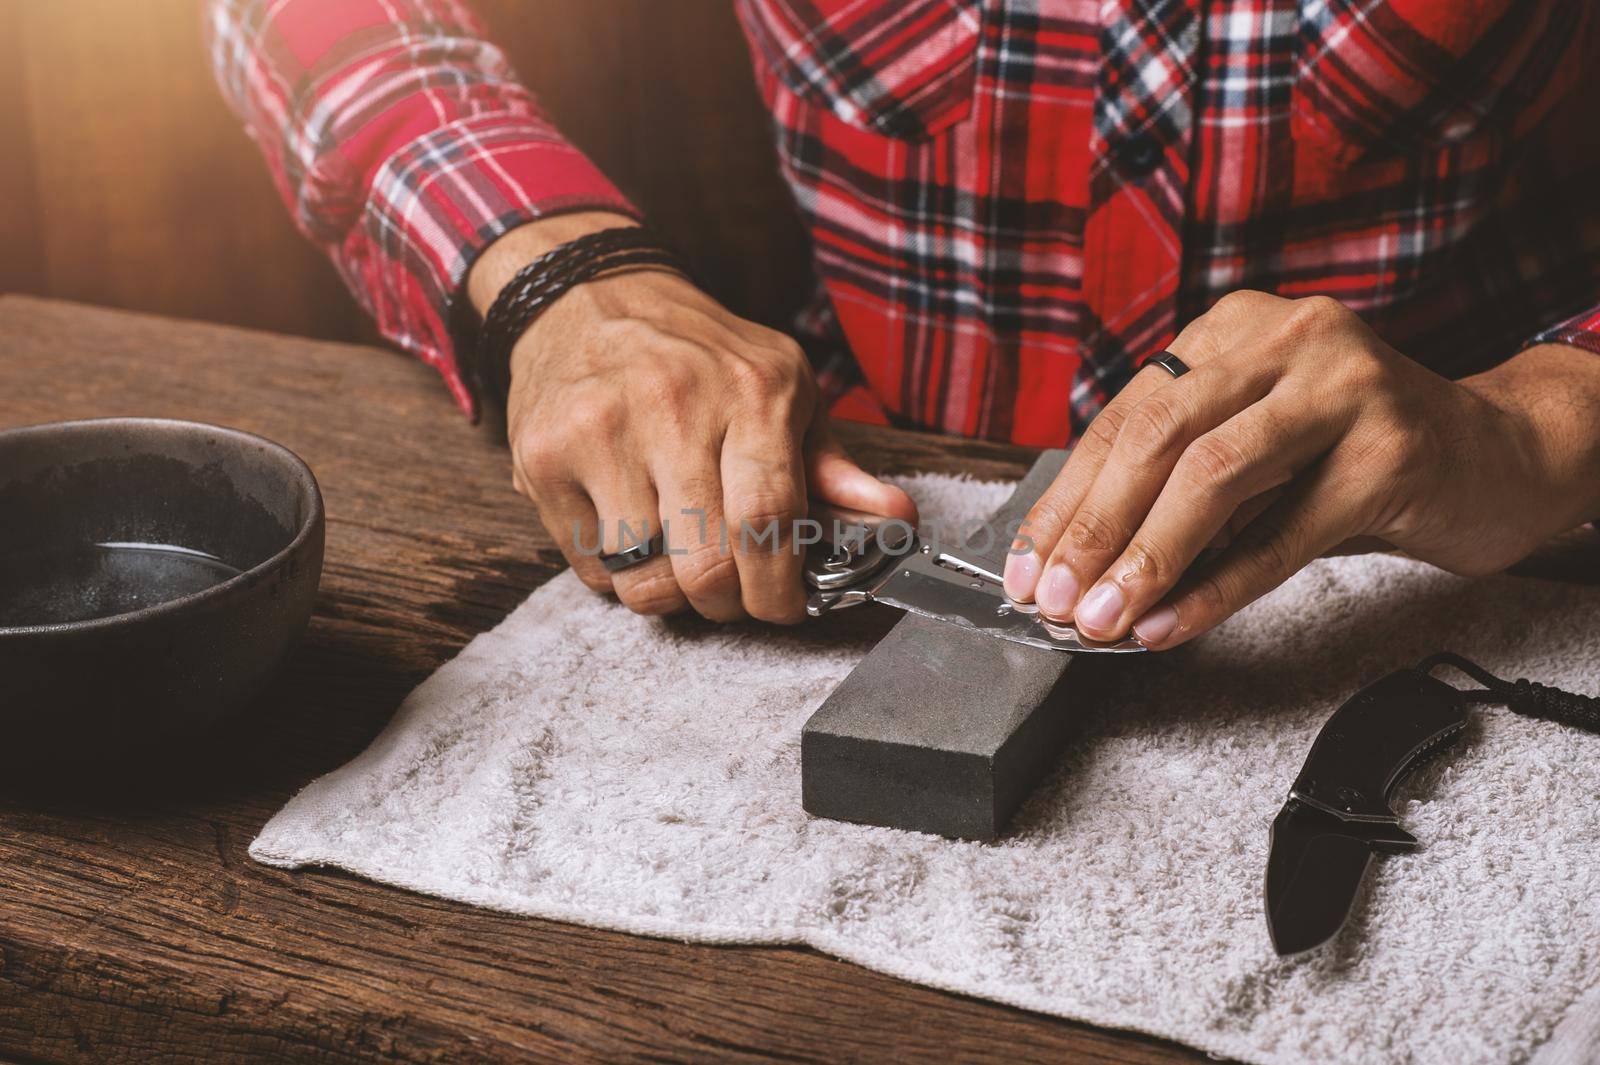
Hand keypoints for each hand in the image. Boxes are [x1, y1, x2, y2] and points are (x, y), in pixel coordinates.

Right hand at [475, 214, 916, 621]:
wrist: (588, 296)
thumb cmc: (698, 355)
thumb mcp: (781, 389)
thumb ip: (833, 466)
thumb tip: (894, 518)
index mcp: (750, 390)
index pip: (768, 521)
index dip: (779, 588)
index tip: (784, 605)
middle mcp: (672, 407)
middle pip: (706, 564)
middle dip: (728, 603)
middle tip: (732, 593)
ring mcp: (600, 432)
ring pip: (643, 577)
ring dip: (669, 591)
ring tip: (678, 557)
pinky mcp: (543, 458)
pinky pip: (589, 566)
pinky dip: (617, 572)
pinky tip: (630, 531)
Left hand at [1002, 290, 1599, 648]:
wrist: (1495, 457)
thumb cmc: (1353, 461)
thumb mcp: (1252, 457)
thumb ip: (1174, 491)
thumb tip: (1080, 569)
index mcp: (1233, 331)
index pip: (1125, 417)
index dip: (1068, 499)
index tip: (1027, 568)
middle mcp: (1284, 338)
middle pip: (1157, 435)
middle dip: (1093, 528)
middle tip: (1050, 601)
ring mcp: (1342, 386)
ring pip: (1214, 475)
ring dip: (1146, 559)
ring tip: (1100, 619)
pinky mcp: (1389, 450)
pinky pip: (1282, 532)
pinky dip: (1217, 588)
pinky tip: (1170, 625)